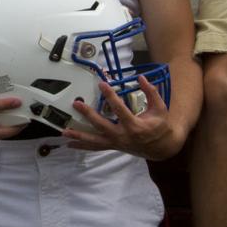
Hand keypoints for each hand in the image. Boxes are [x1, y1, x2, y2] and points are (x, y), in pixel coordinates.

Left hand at [62, 76, 182, 159]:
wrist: (162, 148)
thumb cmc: (160, 126)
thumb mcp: (160, 108)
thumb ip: (151, 92)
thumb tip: (141, 77)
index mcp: (135, 126)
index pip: (119, 109)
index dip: (110, 96)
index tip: (102, 84)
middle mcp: (123, 136)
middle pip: (102, 125)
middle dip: (88, 115)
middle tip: (77, 104)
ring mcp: (116, 143)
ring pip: (95, 140)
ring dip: (79, 136)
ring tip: (65, 131)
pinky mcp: (113, 146)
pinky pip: (95, 147)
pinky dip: (82, 146)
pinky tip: (70, 144)